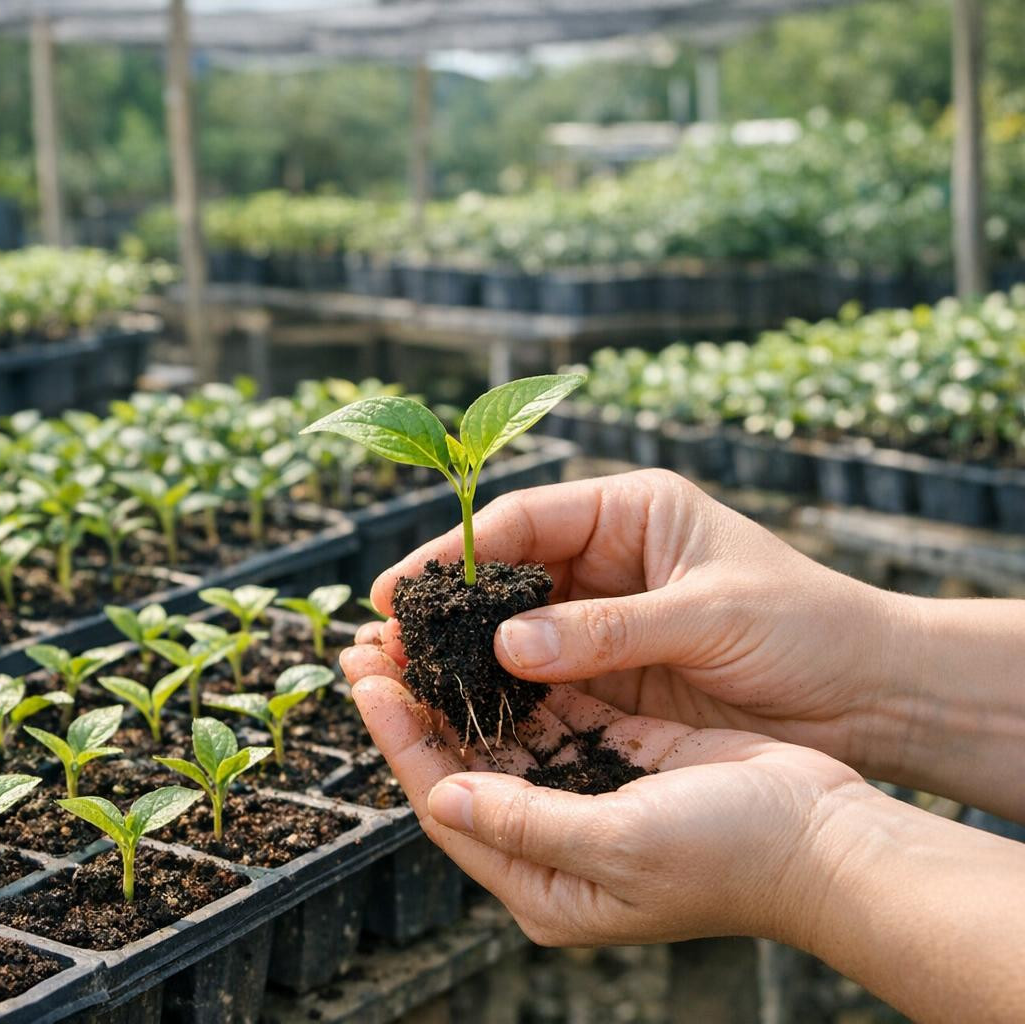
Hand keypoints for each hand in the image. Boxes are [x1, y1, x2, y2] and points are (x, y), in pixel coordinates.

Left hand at [343, 656, 865, 946]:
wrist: (830, 842)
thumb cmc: (732, 857)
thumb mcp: (622, 845)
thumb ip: (529, 823)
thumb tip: (444, 796)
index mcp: (540, 885)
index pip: (445, 802)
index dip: (403, 740)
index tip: (367, 682)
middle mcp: (551, 843)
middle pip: (461, 763)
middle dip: (416, 703)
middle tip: (369, 643)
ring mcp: (584, 795)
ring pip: (499, 731)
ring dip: (457, 682)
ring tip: (411, 629)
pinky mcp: (618, 754)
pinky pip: (551, 708)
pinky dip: (516, 673)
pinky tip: (483, 632)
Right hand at [364, 469, 908, 778]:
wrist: (873, 696)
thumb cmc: (809, 629)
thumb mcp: (709, 616)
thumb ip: (609, 630)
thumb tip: (508, 646)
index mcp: (631, 510)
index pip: (522, 522)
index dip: (454, 553)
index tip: (400, 590)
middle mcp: (608, 557)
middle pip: (503, 575)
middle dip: (444, 607)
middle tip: (382, 642)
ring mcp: (605, 617)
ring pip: (513, 629)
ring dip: (463, 654)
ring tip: (402, 680)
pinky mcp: (612, 671)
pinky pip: (542, 677)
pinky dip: (503, 692)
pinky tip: (462, 711)